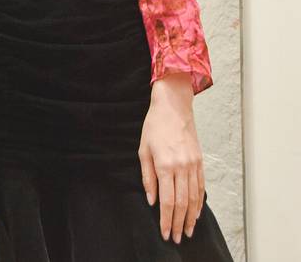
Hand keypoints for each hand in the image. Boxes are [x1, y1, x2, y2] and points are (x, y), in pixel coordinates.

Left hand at [138, 72, 204, 243]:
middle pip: (182, 204)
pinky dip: (199, 203)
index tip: (165, 233)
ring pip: (194, 198)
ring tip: (187, 231)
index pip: (167, 201)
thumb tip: (152, 200)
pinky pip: (201, 187)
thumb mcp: (143, 150)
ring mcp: (193, 164)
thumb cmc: (155, 126)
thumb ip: (148, 177)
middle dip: (179, 224)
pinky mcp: (200, 161)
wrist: (173, 106)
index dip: (166, 220)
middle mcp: (181, 167)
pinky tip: (196, 212)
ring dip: (191, 217)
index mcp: (165, 165)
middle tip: (176, 238)